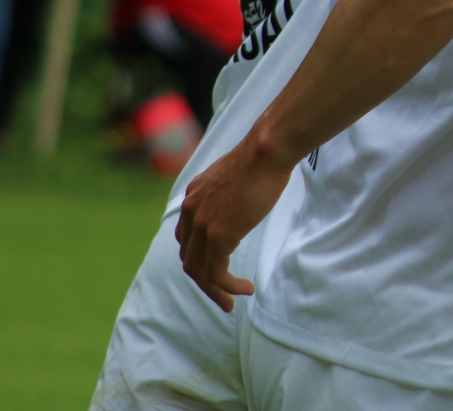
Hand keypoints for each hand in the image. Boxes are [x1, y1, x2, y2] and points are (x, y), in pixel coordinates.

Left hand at [175, 141, 291, 310]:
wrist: (266, 152)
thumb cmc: (262, 159)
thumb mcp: (232, 176)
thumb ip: (226, 194)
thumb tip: (237, 204)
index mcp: (192, 197)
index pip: (185, 239)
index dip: (199, 258)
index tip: (217, 269)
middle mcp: (190, 212)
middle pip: (189, 259)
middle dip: (205, 282)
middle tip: (224, 296)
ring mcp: (202, 225)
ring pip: (199, 272)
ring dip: (216, 291)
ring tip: (233, 301)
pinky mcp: (219, 236)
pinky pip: (216, 274)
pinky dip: (229, 287)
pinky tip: (245, 289)